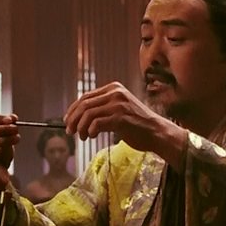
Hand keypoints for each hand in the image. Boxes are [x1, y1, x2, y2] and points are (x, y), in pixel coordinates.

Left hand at [64, 82, 187, 163]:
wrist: (157, 132)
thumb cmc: (138, 125)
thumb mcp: (120, 109)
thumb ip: (103, 107)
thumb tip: (79, 116)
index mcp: (114, 88)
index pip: (85, 97)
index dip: (73, 110)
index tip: (67, 121)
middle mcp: (115, 93)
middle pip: (84, 105)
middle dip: (74, 119)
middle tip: (70, 131)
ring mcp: (118, 104)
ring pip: (88, 114)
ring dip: (81, 128)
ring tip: (82, 137)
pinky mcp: (120, 117)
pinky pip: (96, 123)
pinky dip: (90, 131)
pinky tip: (92, 136)